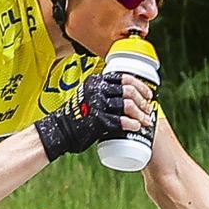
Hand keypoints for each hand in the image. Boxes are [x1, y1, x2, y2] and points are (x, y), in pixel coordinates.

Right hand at [33, 68, 155, 158]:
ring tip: (145, 122)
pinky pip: (119, 121)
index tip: (149, 95)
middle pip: (129, 91)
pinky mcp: (97, 120)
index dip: (140, 86)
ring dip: (140, 114)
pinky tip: (135, 127)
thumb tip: (129, 100)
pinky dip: (130, 124)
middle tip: (148, 110)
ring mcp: (96, 105)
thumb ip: (104, 94)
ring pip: (127, 105)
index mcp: (96, 81)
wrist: (59, 131)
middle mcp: (97, 90)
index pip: (125, 78)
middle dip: (143, 101)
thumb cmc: (76, 117)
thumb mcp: (89, 97)